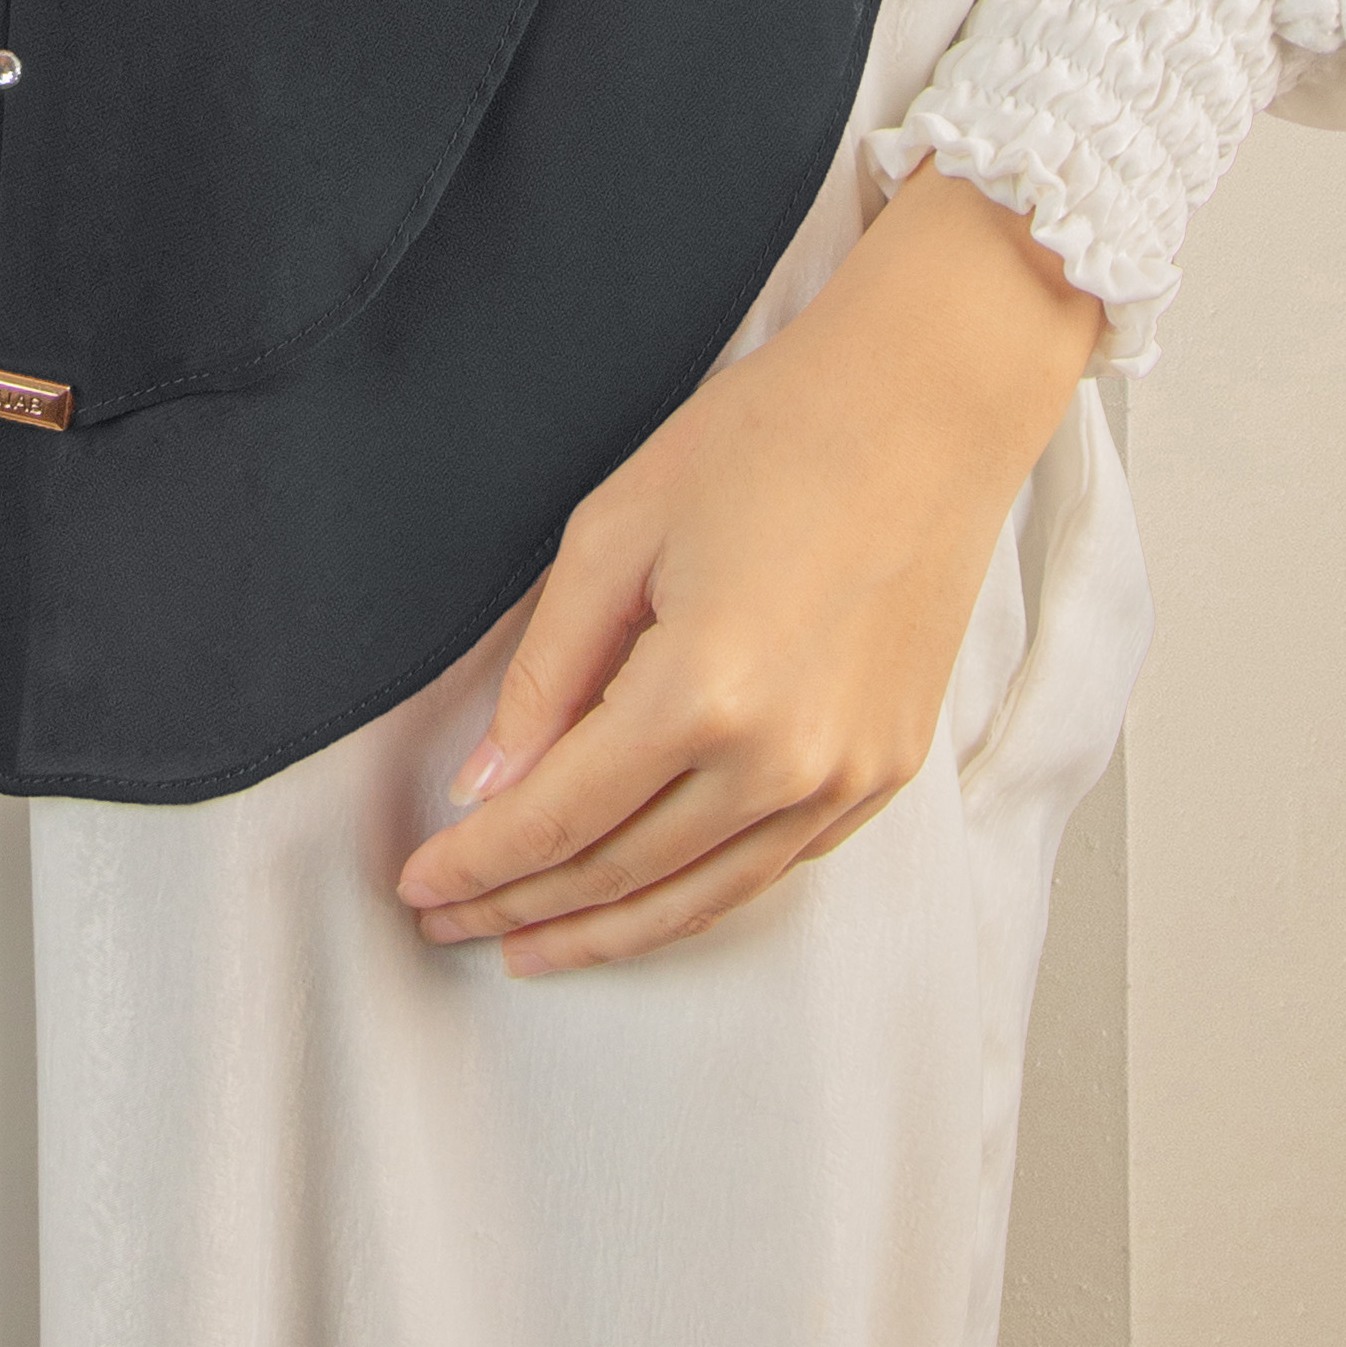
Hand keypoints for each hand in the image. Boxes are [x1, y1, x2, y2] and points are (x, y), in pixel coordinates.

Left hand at [393, 162, 1103, 976]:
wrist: (925, 406)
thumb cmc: (771, 436)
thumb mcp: (617, 526)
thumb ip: (546, 669)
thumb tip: (492, 784)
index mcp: (701, 694)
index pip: (557, 820)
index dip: (477, 864)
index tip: (420, 884)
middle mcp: (779, 764)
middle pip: (619, 873)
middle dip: (520, 905)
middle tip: (450, 919)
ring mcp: (843, 779)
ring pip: (696, 898)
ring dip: (603, 930)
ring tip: (530, 940)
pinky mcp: (885, 773)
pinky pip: (770, 870)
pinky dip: (693, 897)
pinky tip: (642, 898)